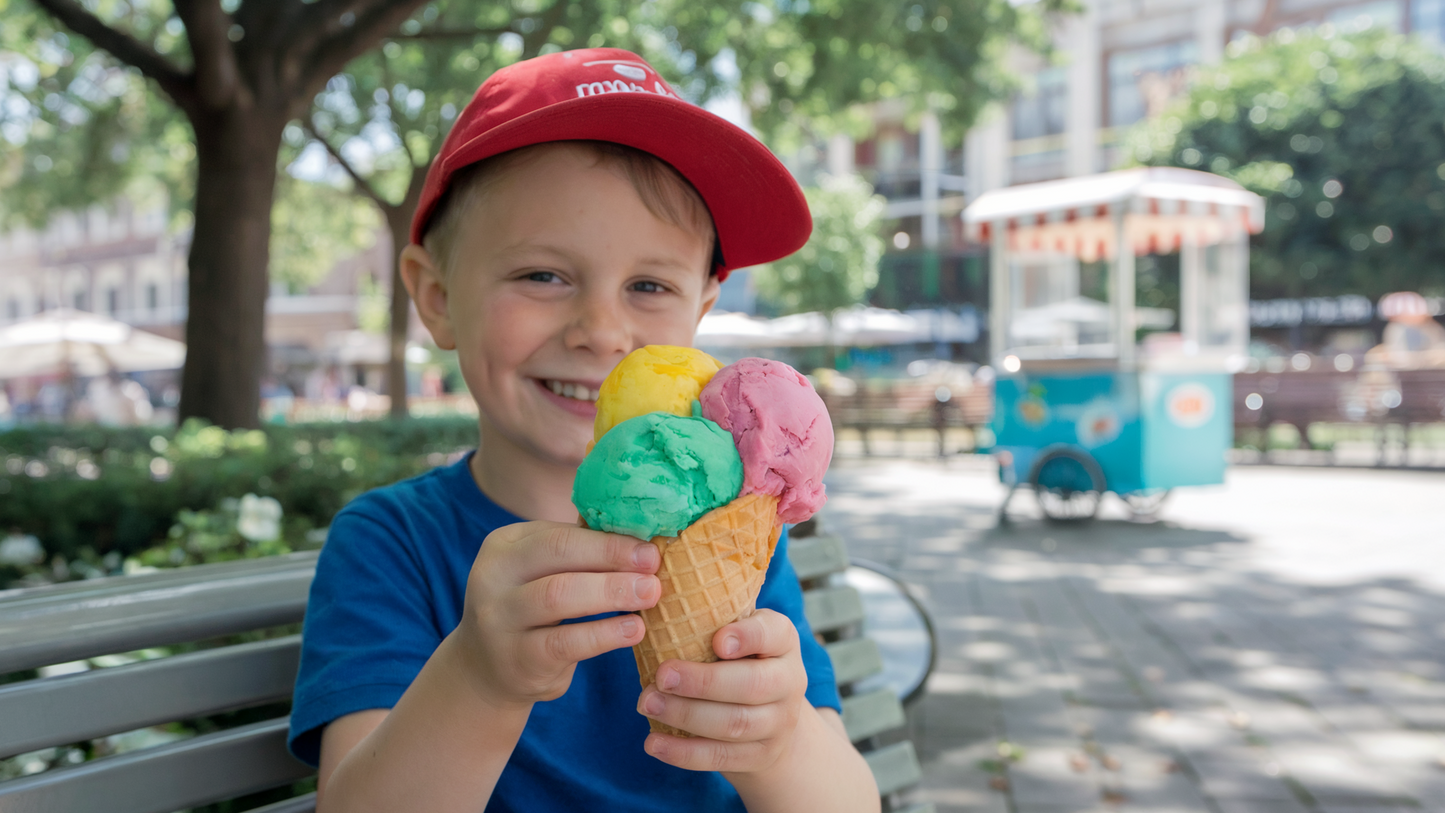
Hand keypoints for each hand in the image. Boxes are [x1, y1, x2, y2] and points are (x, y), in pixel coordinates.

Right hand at [452, 522, 660, 706]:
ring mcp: (499, 620)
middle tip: (653, 566)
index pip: (559, 535)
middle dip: (611, 557)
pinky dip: (604, 634)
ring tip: (650, 594)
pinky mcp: (516, 659)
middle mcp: (493, 577)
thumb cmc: (532, 610)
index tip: (648, 546)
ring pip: (559, 596)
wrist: (487, 669)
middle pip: (557, 556)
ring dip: (611, 592)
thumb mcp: (541, 573)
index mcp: (504, 546)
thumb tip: (641, 538)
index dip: (608, 540)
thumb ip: (577, 553)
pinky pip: (565, 643)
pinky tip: (633, 630)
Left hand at [636, 609, 807, 773]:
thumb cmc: (740, 662)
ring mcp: (779, 724)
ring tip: (647, 704)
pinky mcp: (761, 756)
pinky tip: (653, 744)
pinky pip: (722, 758)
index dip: (747, 637)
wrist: (773, 722)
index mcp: (783, 641)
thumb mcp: (740, 634)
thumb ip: (713, 617)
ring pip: (734, 724)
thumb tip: (653, 586)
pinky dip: (684, 754)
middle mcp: (790, 681)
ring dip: (686, 716)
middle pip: (751, 685)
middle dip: (702, 682)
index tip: (716, 641)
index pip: (773, 633)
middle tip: (661, 675)